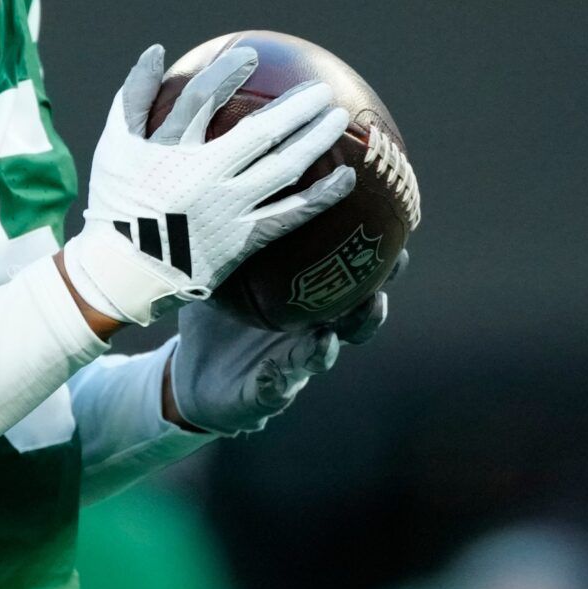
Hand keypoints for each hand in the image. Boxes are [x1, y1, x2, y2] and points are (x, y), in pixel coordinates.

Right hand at [63, 44, 353, 325]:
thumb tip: (156, 50)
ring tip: (338, 119)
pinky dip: (321, 197)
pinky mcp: (244, 239)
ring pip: (282, 169)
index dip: (226, 73)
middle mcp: (203, 177)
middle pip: (258, 133)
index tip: (251, 56)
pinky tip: (346, 179)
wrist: (127, 271)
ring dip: (315, 141)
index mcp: (169, 151)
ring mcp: (228, 209)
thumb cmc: (118, 203)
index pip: (201, 100)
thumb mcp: (114, 146)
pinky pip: (291, 215)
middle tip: (321, 90)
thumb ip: (133, 97)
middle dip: (294, 107)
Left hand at [168, 253, 402, 434]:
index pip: (347, 284)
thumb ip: (233, 244)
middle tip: (378, 293)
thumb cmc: (216, 318)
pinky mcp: (264, 395)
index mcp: (304, 304)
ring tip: (329, 335)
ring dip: (329, 348)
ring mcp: (290, 367)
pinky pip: (275, 390)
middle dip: (369, 311)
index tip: (394, 246)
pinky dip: (277, 382)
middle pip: (351, 325)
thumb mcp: (221, 276)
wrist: (193, 373)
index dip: (373, 269)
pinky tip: (273, 370)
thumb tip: (229, 193)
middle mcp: (307, 335)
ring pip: (321, 359)